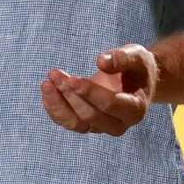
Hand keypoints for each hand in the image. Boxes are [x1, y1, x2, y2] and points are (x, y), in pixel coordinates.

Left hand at [41, 44, 159, 135]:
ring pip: (77, 123)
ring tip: (46, 84)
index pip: (109, 105)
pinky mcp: (89, 125)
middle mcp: (120, 124)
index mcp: (135, 109)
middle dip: (70, 94)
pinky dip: (56, 110)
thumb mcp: (136, 56)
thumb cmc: (137, 67)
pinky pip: (69, 123)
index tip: (71, 79)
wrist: (136, 81)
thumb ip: (122, 58)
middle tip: (54, 73)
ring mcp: (103, 127)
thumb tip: (101, 61)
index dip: (89, 92)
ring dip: (58, 104)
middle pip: (90, 115)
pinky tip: (47, 93)